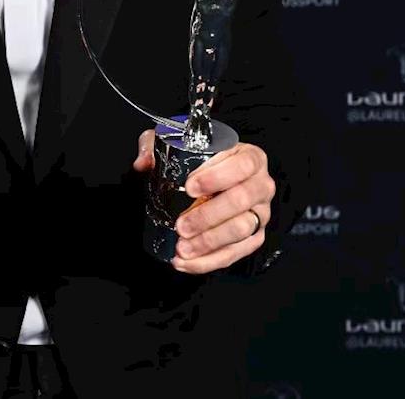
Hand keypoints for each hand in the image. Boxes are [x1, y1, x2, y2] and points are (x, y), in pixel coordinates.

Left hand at [133, 132, 273, 273]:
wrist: (215, 178)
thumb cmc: (199, 158)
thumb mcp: (176, 143)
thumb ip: (156, 146)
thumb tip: (143, 163)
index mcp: (250, 157)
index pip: (242, 165)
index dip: (217, 177)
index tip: (190, 187)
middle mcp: (261, 185)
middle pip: (241, 200)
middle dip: (208, 216)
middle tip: (181, 226)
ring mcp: (260, 212)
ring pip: (241, 230)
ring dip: (209, 242)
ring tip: (182, 248)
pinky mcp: (255, 236)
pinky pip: (237, 252)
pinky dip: (211, 260)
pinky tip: (187, 262)